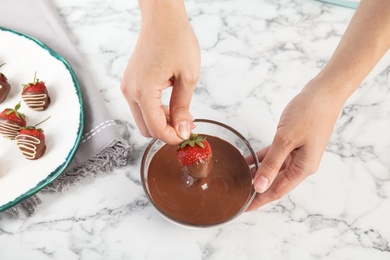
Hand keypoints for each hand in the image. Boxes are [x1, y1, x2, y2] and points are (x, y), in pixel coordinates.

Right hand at [121, 1, 199, 143]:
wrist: (162, 18)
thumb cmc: (176, 40)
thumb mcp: (187, 77)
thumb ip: (182, 108)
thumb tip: (181, 131)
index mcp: (143, 92)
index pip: (156, 129)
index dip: (173, 137)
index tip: (188, 136)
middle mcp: (130, 92)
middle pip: (146, 128)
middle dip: (167, 131)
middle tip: (187, 125)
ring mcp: (127, 87)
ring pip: (143, 119)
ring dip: (162, 122)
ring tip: (183, 115)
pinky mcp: (130, 82)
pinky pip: (140, 106)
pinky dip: (155, 112)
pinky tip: (172, 105)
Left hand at [247, 80, 343, 210]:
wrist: (323, 93)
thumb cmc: (308, 114)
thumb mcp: (286, 140)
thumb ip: (272, 164)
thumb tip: (260, 186)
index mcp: (303, 168)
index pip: (277, 191)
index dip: (259, 200)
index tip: (243, 208)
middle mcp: (301, 165)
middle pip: (275, 183)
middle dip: (257, 191)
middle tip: (237, 197)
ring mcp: (297, 154)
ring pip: (273, 170)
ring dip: (257, 175)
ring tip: (239, 182)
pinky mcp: (293, 143)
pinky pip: (274, 156)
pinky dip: (261, 159)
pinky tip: (246, 161)